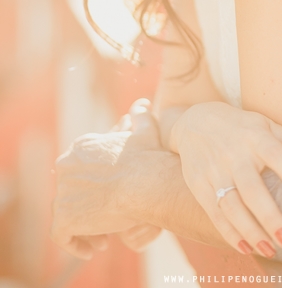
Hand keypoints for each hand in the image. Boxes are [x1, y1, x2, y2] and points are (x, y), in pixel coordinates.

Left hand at [51, 99, 161, 259]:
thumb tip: (141, 104)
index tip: (111, 197)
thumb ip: (140, 117)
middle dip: (88, 206)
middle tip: (108, 218)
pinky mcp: (63, 217)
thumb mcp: (146, 131)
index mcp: (80, 147)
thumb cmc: (148, 158)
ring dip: (84, 225)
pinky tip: (94, 248)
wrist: (144, 183)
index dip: (94, 186)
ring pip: (67, 213)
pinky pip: (61, 235)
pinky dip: (75, 243)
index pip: (79, 171)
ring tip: (104, 237)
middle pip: (71, 191)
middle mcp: (65, 166)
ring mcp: (62, 192)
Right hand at [170, 102, 281, 257]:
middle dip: (270, 216)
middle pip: (251, 188)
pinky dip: (229, 233)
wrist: (194, 121)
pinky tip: (246, 248)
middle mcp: (234, 154)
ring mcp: (214, 171)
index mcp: (254, 137)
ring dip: (251, 231)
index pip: (275, 153)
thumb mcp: (262, 124)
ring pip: (231, 206)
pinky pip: (215, 213)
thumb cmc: (239, 126)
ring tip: (271, 250)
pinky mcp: (199, 185)